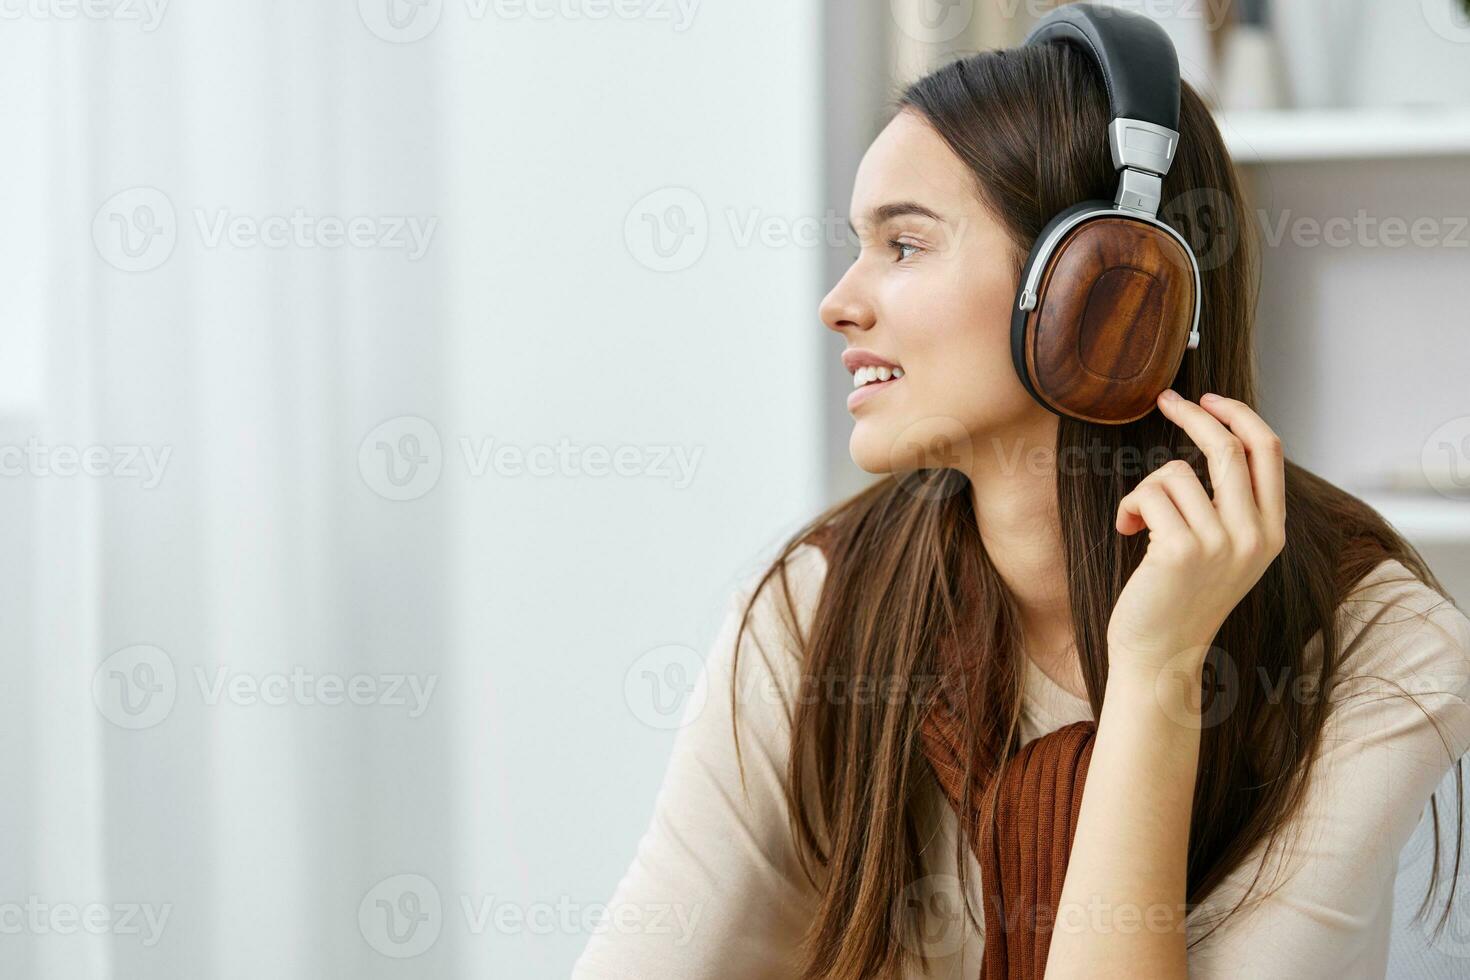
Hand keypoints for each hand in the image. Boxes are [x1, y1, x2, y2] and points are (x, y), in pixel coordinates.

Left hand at [1106, 391, 1285, 680]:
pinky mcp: (1182, 550)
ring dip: (1148, 488)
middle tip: (1165, 400)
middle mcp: (1255, 536)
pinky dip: (1130, 506)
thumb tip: (1215, 437)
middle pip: (1228, 446)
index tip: (1208, 399)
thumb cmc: (1180, 596)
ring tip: (1141, 521)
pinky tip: (1127, 530)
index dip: (1239, 415)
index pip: (1269, 450)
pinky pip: (1149, 493)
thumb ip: (1231, 504)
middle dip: (1192, 414)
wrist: (1160, 655)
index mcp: (1271, 531)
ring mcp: (1221, 543)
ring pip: (1177, 471)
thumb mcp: (1224, 549)